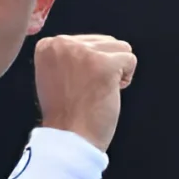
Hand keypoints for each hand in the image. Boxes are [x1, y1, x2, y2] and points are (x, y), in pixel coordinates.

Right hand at [34, 34, 137, 151]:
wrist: (69, 137)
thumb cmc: (66, 113)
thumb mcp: (55, 75)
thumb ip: (69, 56)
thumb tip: (94, 45)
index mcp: (48, 45)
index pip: (86, 41)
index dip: (89, 65)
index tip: (77, 85)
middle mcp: (63, 44)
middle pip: (105, 41)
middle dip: (105, 66)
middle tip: (88, 91)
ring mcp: (84, 53)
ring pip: (120, 47)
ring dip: (117, 70)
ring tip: (99, 90)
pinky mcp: (105, 64)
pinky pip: (130, 59)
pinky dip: (126, 78)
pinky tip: (110, 92)